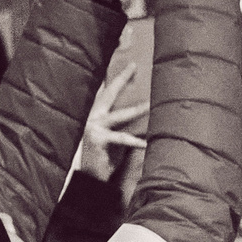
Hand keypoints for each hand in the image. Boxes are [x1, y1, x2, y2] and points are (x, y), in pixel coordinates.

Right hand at [77, 63, 147, 180]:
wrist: (90, 177)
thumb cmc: (104, 158)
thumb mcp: (114, 137)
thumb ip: (122, 124)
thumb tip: (145, 111)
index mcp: (95, 114)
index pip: (105, 91)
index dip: (115, 77)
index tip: (128, 63)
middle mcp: (92, 117)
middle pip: (109, 93)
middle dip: (121, 78)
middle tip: (133, 65)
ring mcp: (93, 127)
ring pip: (119, 115)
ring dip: (137, 110)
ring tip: (151, 105)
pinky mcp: (98, 139)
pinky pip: (121, 139)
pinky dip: (135, 142)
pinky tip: (146, 143)